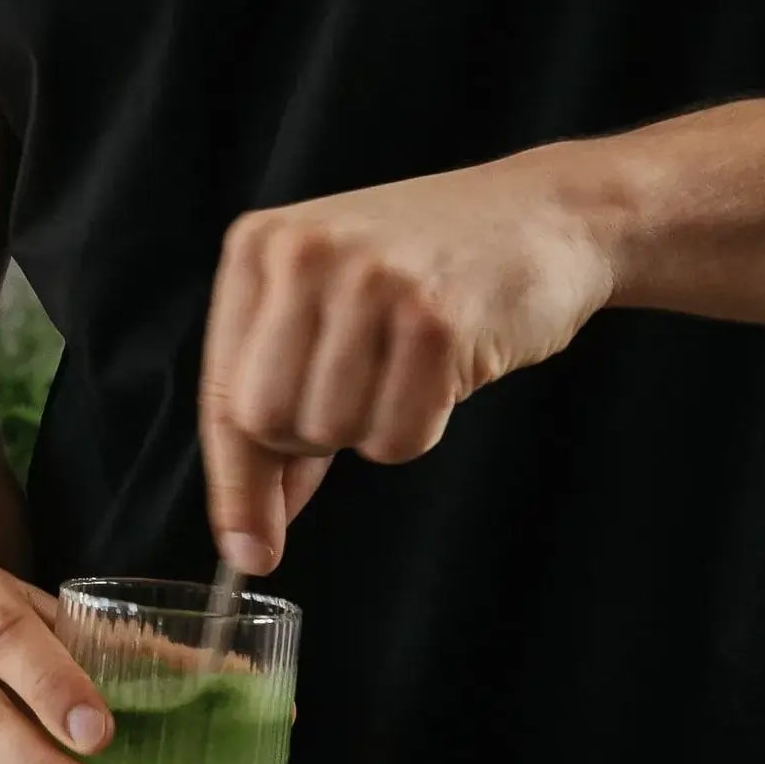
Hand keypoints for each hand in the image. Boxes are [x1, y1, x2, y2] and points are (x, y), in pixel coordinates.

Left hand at [199, 151, 614, 568]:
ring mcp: (370, 283)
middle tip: (363, 398)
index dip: (235, 481)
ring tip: (408, 369)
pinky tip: (442, 372)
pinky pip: (399, 437)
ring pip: (332, 433)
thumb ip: (284, 398)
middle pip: (267, 422)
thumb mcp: (333, 306)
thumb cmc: (432, 265)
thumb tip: (252, 528)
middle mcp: (304, 255)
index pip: (221, 394)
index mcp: (261, 247)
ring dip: (374, 428)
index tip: (247, 548)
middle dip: (314, 441)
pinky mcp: (434, 320)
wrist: (543, 215)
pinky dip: (421, 427)